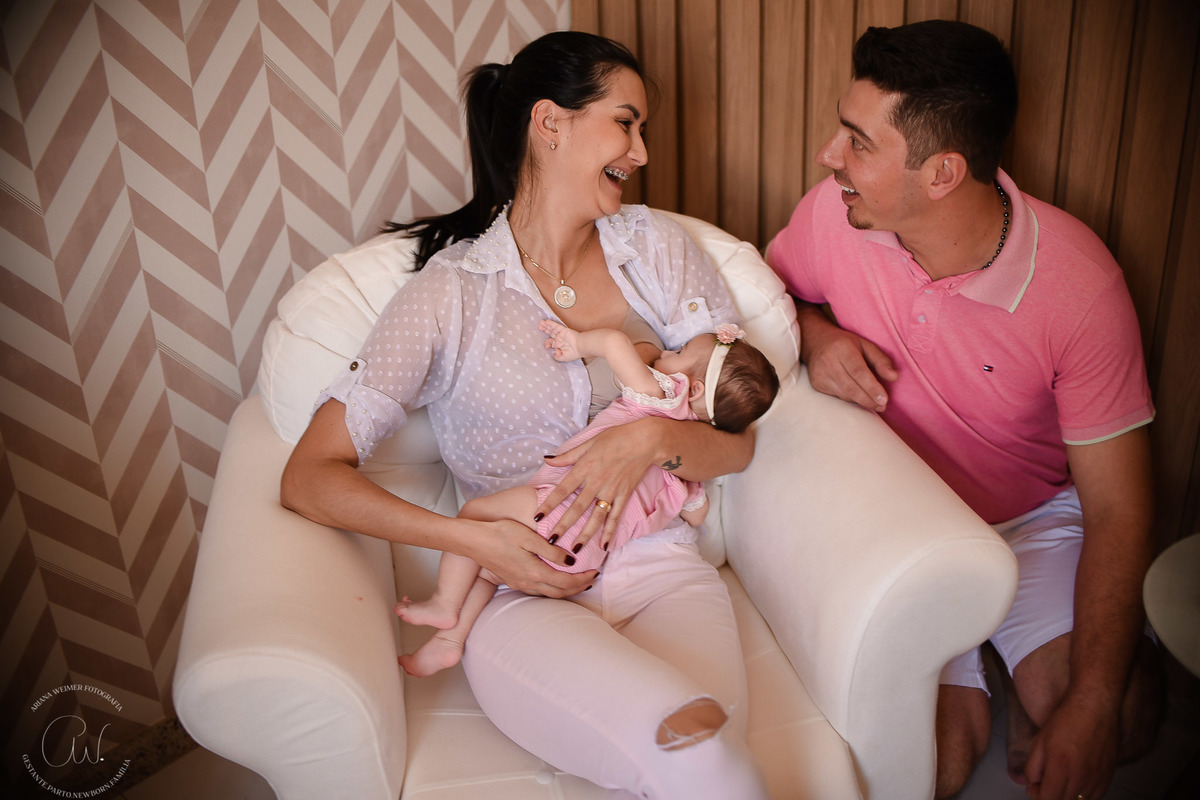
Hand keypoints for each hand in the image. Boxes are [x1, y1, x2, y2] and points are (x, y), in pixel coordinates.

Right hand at [470, 517, 595, 597]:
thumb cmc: (500, 534)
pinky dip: (552, 588)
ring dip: (566, 590)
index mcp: (534, 571)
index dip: (583, 579)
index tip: (595, 571)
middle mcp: (528, 582)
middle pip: (560, 592)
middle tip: (592, 579)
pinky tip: (554, 581)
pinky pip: (538, 590)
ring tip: (578, 582)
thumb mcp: (528, 538)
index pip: (566, 582)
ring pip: (549, 593)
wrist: (473, 541)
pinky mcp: (512, 581)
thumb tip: (570, 561)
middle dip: (578, 587)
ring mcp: (519, 583)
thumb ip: (551, 551)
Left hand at [536, 417, 660, 552]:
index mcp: (585, 467)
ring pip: (596, 517)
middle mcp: (596, 482)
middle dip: (563, 525)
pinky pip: (615, 516)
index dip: (549, 504)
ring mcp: (611, 490)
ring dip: (585, 534)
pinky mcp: (624, 495)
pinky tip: (604, 546)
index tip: (537, 517)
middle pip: (577, 508)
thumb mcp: (589, 442)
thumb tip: (547, 460)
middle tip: (551, 541)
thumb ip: (568, 455)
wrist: (645, 440)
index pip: (562, 490)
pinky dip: (610, 531)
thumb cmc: (616, 437)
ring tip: (575, 549)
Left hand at [539, 319, 582, 361]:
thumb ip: (556, 356)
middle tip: (539, 326)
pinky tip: (546, 322)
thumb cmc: (574, 353)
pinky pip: (556, 326)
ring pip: (552, 329)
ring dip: (546, 326)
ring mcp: (561, 334)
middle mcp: (559, 339)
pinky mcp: (564, 330)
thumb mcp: (562, 357)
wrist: (580, 347)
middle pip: (550, 333)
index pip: (550, 342)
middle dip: (545, 330)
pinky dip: (551, 324)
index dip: (546, 343)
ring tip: (541, 323)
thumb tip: (554, 352)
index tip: (547, 346)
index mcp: (559, 345)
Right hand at [802, 318, 897, 411]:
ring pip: (844, 394)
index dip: (872, 387)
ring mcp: (819, 374)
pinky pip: (837, 396)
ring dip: (861, 401)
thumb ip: (881, 360)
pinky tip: (858, 397)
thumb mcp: (866, 345)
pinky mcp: (816, 384)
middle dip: (868, 400)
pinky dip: (850, 399)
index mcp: (842, 348)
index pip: (858, 371)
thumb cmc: (846, 344)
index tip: (884, 399)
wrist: (817, 342)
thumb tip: (894, 377)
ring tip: (875, 404)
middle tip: (882, 406)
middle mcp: (828, 361)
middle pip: (851, 387)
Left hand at [1023, 693, 1119, 799]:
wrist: (1095, 708)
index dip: (1038, 796)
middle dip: (1051, 796)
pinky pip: (1095, 797)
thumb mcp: (1039, 741)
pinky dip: (1083, 795)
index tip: (1034, 787)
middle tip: (1045, 783)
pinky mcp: (1109, 776)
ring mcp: (1097, 778)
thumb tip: (1032, 786)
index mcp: (1060, 767)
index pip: (1048, 799)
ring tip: (1060, 781)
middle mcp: (1080, 776)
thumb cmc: (1066, 721)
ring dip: (1067, 796)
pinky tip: (1076, 782)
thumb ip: (1033, 767)